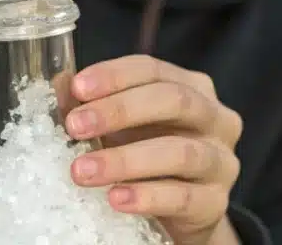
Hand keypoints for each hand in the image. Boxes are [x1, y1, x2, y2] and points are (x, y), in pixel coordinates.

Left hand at [64, 55, 243, 244]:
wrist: (180, 212)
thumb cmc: (150, 157)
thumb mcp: (122, 127)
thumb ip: (94, 104)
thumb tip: (60, 86)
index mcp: (193, 88)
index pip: (154, 70)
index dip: (115, 75)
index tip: (77, 87)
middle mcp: (215, 118)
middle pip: (175, 101)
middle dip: (120, 110)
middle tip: (75, 126)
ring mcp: (221, 161)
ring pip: (181, 152)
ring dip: (126, 160)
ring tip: (83, 171)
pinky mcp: (216, 202)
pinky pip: (184, 197)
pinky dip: (147, 197)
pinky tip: (116, 199)